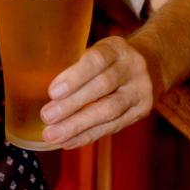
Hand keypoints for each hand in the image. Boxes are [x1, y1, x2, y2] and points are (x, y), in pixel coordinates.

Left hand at [38, 35, 155, 148]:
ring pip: (109, 111)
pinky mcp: (141, 111)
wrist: (153, 64)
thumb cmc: (110, 59)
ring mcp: (141, 90)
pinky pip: (113, 126)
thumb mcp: (98, 49)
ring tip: (52, 135)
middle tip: (47, 116)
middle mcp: (133, 67)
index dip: (74, 76)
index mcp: (117, 47)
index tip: (52, 92)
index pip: (96, 60)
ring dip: (78, 126)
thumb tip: (35, 87)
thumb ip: (75, 64)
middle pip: (103, 87)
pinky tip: (68, 142)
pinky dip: (88, 135)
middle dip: (72, 104)